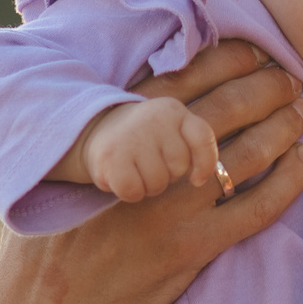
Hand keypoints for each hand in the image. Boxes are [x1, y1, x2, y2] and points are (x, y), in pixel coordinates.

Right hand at [0, 43, 302, 303]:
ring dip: (282, 126)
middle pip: (223, 110)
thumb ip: (93, 131)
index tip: (254, 49)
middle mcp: (148, 162)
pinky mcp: (193, 247)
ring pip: (247, 153)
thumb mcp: (57, 170)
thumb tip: (128, 93)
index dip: (226, 60)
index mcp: (115, 135)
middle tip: (290, 77)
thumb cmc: (48, 239)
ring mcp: (173, 205)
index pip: (183, 81)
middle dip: (265, 87)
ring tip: (302, 112)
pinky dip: (287, 182)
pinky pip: (256, 208)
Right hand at [77, 98, 220, 203]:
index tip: (196, 179)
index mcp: (173, 110)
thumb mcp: (171, 130)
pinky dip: (129, 193)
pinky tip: (122, 177)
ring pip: (157, 183)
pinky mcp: (110, 157)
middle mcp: (154, 119)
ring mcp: (131, 136)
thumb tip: (202, 178)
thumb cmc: (145, 139)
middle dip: (168, 175)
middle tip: (150, 164)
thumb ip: (192, 145)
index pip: (203, 138)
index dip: (205, 164)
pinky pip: (134, 191)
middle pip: (179, 167)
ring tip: (136, 169)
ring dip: (148, 186)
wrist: (97, 131)